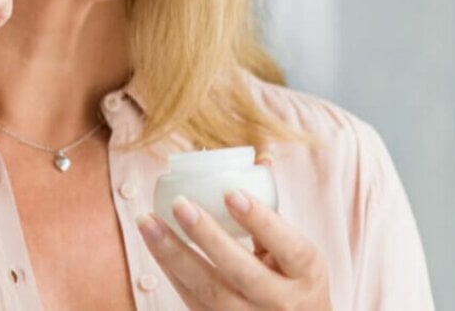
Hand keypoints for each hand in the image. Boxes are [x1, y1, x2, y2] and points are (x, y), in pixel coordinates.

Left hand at [135, 155, 331, 309]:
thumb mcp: (298, 253)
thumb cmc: (295, 283)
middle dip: (207, 236)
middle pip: (241, 271)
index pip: (288, 247)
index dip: (260, 220)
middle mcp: (281, 302)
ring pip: (208, 289)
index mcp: (306, 274)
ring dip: (173, 253)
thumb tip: (261, 159)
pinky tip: (153, 243)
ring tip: (147, 221)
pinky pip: (191, 299)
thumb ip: (274, 211)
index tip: (231, 191)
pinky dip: (170, 269)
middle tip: (180, 203)